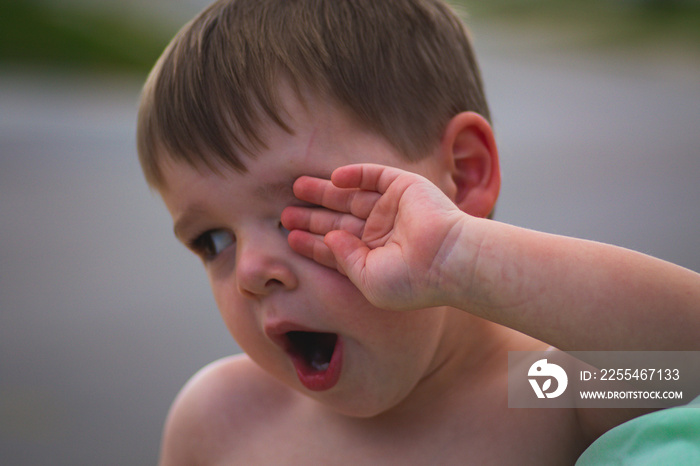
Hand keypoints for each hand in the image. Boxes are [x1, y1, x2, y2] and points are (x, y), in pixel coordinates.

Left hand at [281, 164, 479, 310]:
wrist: (448, 260)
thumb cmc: (411, 281)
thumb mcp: (369, 280)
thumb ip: (345, 261)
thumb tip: (328, 238)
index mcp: (374, 257)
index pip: (337, 247)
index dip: (313, 243)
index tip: (290, 238)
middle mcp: (382, 232)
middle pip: (338, 220)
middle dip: (312, 216)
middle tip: (284, 212)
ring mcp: (392, 208)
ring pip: (350, 197)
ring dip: (325, 192)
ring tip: (296, 188)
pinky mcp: (403, 187)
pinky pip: (373, 175)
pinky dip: (354, 174)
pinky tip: (333, 178)